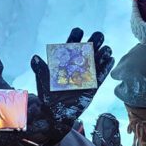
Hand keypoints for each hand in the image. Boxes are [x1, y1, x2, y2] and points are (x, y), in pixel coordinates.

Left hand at [29, 28, 114, 145]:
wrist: (56, 114)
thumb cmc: (48, 96)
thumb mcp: (43, 82)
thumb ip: (40, 69)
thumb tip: (35, 57)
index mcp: (64, 62)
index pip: (70, 46)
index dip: (75, 37)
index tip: (79, 31)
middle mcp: (76, 66)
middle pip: (87, 50)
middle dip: (93, 41)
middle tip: (98, 35)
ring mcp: (85, 76)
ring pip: (96, 61)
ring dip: (102, 53)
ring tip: (106, 49)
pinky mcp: (92, 86)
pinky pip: (101, 76)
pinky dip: (106, 68)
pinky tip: (111, 59)